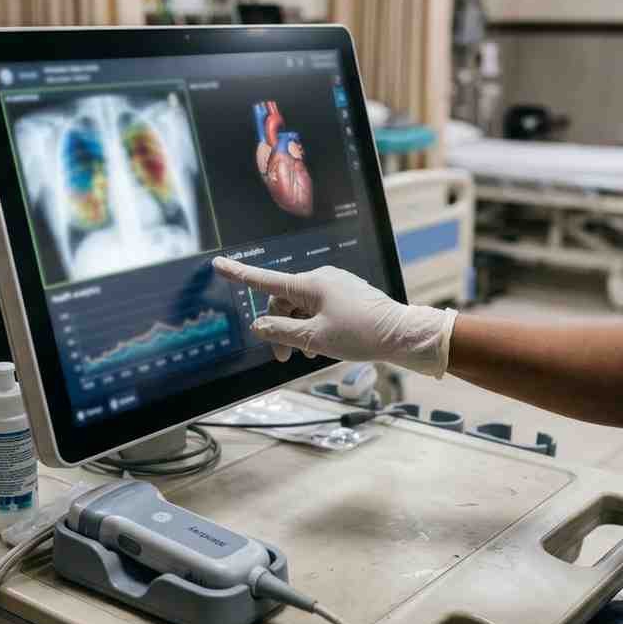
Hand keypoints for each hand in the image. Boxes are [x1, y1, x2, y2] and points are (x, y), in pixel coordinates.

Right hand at [212, 257, 457, 376]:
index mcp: (311, 284)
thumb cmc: (361, 334)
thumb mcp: (315, 338)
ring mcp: (335, 285)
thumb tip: (258, 325)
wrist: (404, 334)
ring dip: (297, 330)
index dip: (239, 274)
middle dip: (279, 327)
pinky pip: (318, 308)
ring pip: (302, 307)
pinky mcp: (346, 294)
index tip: (218, 265)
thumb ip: (281, 331)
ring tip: (307, 355)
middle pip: (284, 301)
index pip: (266, 280)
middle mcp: (321, 279)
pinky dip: (313, 326)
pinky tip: (320, 346)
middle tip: (284, 358)